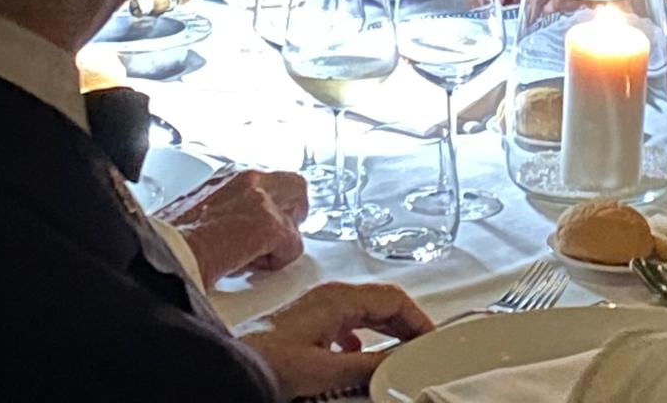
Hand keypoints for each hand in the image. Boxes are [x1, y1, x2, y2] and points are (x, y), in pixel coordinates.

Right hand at [158, 168, 307, 285]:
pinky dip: (277, 262)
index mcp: (228, 177)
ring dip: (283, 237)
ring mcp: (262, 199)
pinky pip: (293, 246)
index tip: (259, 226)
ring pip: (299, 211)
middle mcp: (248, 179)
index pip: (267, 181)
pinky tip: (250, 268)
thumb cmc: (169, 240)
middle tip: (272, 240)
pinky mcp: (270, 224)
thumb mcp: (193, 213)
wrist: (163, 254)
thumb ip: (216, 213)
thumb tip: (220, 232)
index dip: (270, 205)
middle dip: (289, 213)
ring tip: (258, 257)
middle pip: (295, 184)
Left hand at [238, 281, 433, 400]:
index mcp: (338, 297)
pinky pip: (351, 322)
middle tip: (426, 349)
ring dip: (388, 331)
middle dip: (407, 324)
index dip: (418, 319)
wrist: (231, 362)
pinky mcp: (310, 322)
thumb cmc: (265, 358)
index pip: (394, 298)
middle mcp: (331, 295)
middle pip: (383, 302)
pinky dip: (368, 337)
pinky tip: (362, 357)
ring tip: (403, 354)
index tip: (434, 340)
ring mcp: (320, 307)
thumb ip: (365, 367)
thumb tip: (399, 363)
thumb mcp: (324, 370)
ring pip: (367, 312)